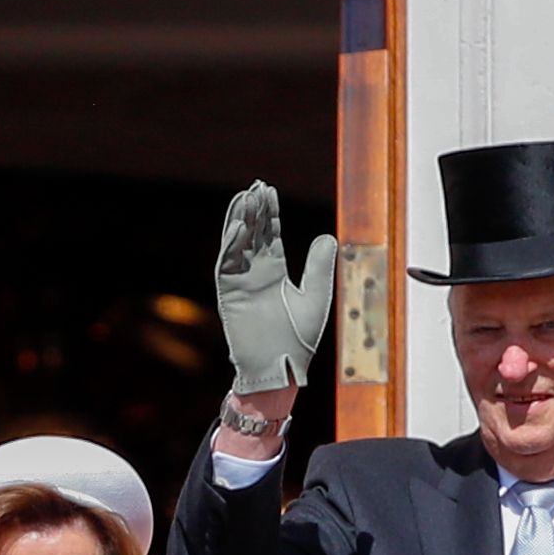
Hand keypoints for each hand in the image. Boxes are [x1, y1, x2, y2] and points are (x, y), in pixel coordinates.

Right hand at [214, 182, 337, 398]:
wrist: (279, 367)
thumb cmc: (298, 339)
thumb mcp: (315, 296)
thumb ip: (319, 267)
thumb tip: (327, 236)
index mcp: (277, 273)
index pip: (271, 236)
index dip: (270, 214)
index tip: (269, 192)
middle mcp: (256, 275)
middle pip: (253, 235)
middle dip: (254, 211)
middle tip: (256, 187)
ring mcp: (241, 284)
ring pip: (237, 245)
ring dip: (239, 222)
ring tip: (243, 198)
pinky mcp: (229, 296)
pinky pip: (226, 266)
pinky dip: (229, 246)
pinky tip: (236, 227)